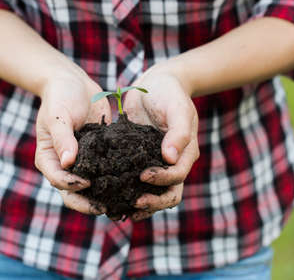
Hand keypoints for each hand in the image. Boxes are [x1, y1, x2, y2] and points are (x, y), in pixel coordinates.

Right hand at [35, 71, 110, 214]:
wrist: (73, 83)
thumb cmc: (60, 96)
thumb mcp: (58, 115)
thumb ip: (63, 138)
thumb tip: (68, 163)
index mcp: (49, 158)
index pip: (58, 179)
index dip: (71, 185)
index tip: (86, 184)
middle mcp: (64, 165)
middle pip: (73, 193)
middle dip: (88, 203)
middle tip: (106, 209)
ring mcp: (82, 162)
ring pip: (91, 188)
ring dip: (105, 198)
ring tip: (123, 207)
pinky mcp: (98, 156)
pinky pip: (106, 172)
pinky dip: (116, 181)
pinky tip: (133, 187)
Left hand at [123, 65, 199, 220]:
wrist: (157, 83)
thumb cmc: (170, 93)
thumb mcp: (178, 109)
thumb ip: (179, 132)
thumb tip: (170, 158)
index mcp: (185, 154)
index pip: (177, 176)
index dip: (162, 180)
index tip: (143, 176)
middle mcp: (171, 163)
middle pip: (168, 194)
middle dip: (152, 203)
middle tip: (132, 204)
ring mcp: (155, 163)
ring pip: (151, 193)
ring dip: (140, 204)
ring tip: (119, 210)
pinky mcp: (138, 160)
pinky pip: (134, 181)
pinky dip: (125, 191)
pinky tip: (109, 196)